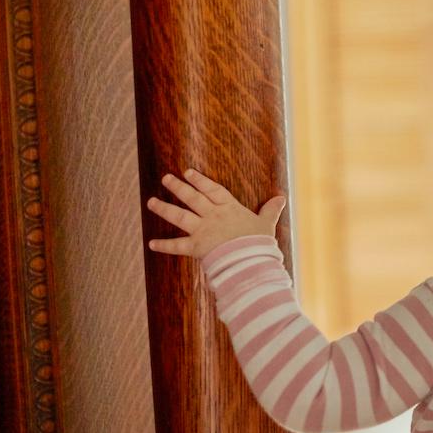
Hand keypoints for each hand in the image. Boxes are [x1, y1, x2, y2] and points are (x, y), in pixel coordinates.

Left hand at [146, 168, 285, 257]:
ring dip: (164, 208)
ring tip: (151, 202)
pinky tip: (152, 243)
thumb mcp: (267, 224)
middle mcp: (212, 216)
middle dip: (178, 187)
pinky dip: (164, 245)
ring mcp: (202, 230)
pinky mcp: (196, 247)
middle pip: (192, 198)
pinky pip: (177, 246)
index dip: (200, 180)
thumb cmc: (259, 242)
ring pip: (179, 216)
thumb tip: (281, 198)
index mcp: (229, 209)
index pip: (212, 190)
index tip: (188, 172)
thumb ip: (270, 210)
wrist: (249, 260)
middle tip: (166, 178)